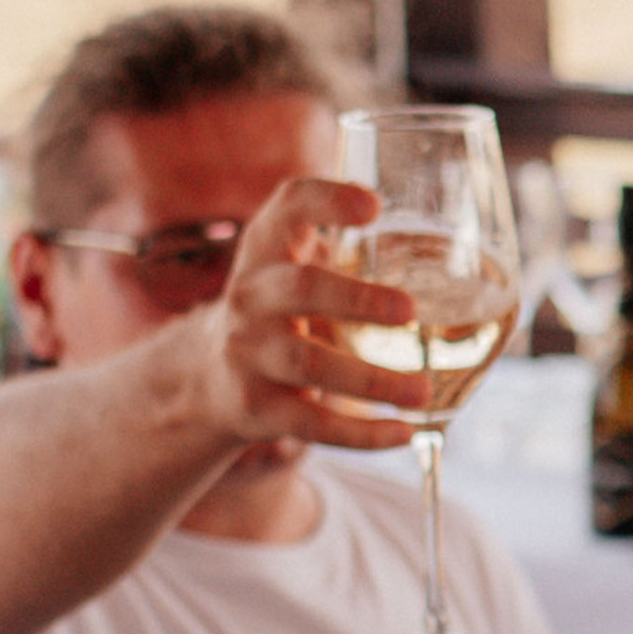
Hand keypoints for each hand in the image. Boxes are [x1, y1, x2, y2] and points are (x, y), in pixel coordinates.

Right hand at [183, 178, 432, 452]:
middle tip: (411, 311)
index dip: (326, 200)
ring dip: (373, 379)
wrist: (210, 377)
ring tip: (422, 390)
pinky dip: (361, 434)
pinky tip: (404, 432)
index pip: (288, 207)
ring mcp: (248, 353)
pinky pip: (312, 423)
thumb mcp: (293, 263)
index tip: (373, 206)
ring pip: (309, 364)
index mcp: (268, 249)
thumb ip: (337, 237)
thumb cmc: (278, 309)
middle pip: (300, 289)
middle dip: (357, 299)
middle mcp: (251, 295)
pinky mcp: (256, 407)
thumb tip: (417, 208)